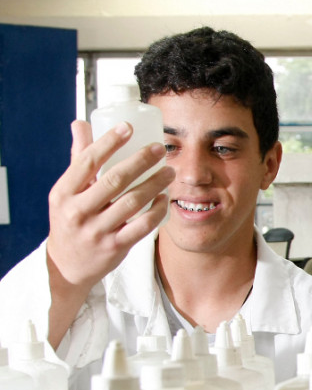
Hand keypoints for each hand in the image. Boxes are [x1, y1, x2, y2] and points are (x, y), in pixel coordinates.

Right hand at [45, 120, 174, 346]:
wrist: (66, 265)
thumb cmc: (70, 220)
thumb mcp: (66, 192)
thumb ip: (78, 159)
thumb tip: (81, 124)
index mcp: (63, 193)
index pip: (86, 162)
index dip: (108, 142)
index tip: (127, 127)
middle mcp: (78, 212)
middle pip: (114, 180)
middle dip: (140, 162)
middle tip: (159, 149)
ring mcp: (97, 231)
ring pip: (131, 202)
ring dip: (155, 184)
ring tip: (169, 172)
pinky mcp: (115, 247)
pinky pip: (142, 226)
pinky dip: (156, 211)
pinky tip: (165, 199)